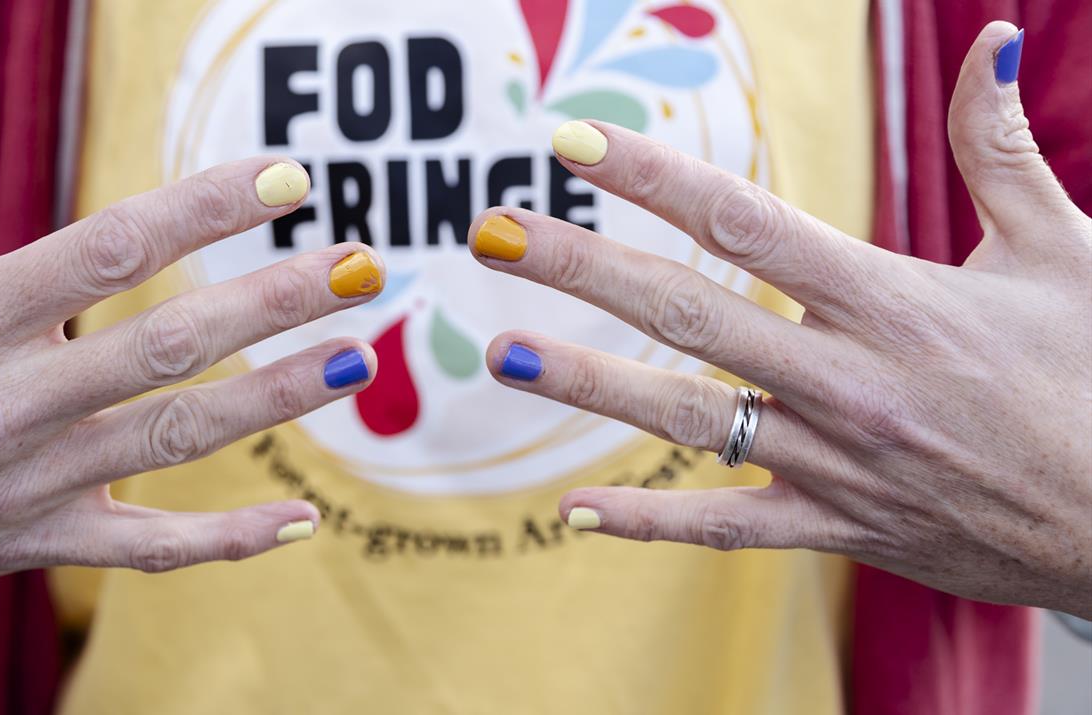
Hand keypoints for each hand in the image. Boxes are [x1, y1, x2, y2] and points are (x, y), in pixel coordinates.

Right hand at [0, 47, 384, 596]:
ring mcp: (31, 484)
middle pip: (167, 343)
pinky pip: (148, 550)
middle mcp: (8, 404)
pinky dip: (228, 541)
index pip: (110, 248)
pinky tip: (299, 522)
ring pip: (176, 438)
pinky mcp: (38, 543)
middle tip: (358, 266)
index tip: (286, 180)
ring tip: (355, 362)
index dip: (206, 209)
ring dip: (275, 400)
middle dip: (272, 301)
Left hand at [468, 23, 1091, 616]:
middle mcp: (853, 380)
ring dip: (589, 388)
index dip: (652, 178)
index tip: (573, 144)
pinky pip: (730, 531)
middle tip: (492, 233)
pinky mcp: (842, 529)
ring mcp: (840, 463)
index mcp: (897, 299)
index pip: (748, 222)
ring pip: (692, 420)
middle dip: (584, 268)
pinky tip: (575, 516)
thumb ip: (1000, 151)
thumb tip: (995, 41)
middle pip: (692, 312)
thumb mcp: (1065, 250)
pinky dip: (652, 526)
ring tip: (501, 355)